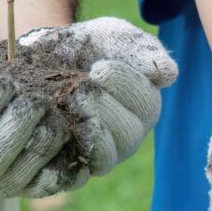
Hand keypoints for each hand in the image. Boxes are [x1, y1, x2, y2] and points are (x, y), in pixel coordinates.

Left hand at [18, 17, 178, 196]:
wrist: (42, 59)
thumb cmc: (85, 46)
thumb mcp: (113, 35)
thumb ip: (142, 49)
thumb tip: (168, 74)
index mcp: (144, 103)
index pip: (146, 105)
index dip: (125, 86)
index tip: (99, 67)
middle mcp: (129, 132)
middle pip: (129, 134)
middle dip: (102, 106)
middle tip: (77, 87)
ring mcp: (103, 153)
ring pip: (108, 157)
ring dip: (86, 129)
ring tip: (66, 104)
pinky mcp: (74, 167)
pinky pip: (78, 174)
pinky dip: (66, 154)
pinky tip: (57, 129)